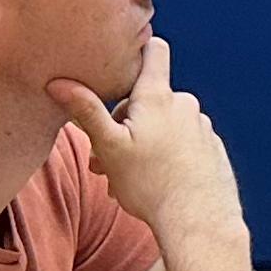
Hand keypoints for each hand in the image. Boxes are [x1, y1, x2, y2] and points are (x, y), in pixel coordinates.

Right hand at [49, 36, 245, 243]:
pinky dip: (166, 157)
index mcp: (159, 97)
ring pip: (164, 126)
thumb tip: (58, 82)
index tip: (122, 59)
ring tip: (126, 179)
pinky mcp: (212, 149)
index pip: (155, 50)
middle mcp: (185, 105)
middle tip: (105, 159)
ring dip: (142, 144)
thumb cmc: (150, 184)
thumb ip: (85, 112)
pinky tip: (154, 183)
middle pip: (149, 99)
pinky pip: (182, 145)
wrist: (199, 221)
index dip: (138, 49)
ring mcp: (202, 127)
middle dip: (124, 123)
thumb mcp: (109, 147)